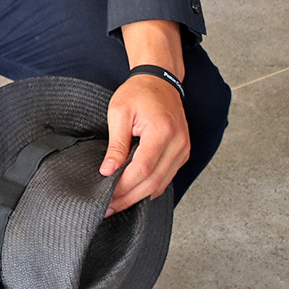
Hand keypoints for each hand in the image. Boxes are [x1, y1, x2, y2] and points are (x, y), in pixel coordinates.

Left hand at [101, 20, 188, 213]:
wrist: (160, 80)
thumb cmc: (139, 93)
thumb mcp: (119, 113)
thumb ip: (116, 144)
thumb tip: (108, 170)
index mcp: (162, 132)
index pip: (142, 169)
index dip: (124, 187)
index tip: (106, 196)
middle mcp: (178, 143)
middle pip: (153, 182)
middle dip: (129, 198)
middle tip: (108, 208)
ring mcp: (183, 149)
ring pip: (161, 184)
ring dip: (139, 196)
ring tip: (117, 204)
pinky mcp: (182, 153)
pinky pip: (167, 177)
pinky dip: (150, 187)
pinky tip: (134, 192)